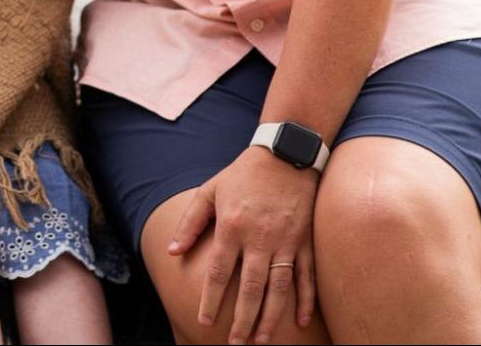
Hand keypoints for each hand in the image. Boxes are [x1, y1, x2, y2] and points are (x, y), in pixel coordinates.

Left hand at [168, 146, 319, 344]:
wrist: (286, 154)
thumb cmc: (243, 174)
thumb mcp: (210, 190)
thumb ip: (191, 222)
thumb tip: (173, 252)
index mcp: (231, 226)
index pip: (219, 272)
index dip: (212, 299)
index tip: (206, 321)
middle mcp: (259, 238)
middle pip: (250, 287)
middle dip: (242, 320)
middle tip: (236, 343)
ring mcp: (286, 241)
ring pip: (279, 288)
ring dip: (271, 317)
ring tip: (262, 340)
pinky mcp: (306, 240)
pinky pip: (307, 276)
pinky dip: (306, 300)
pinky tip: (302, 321)